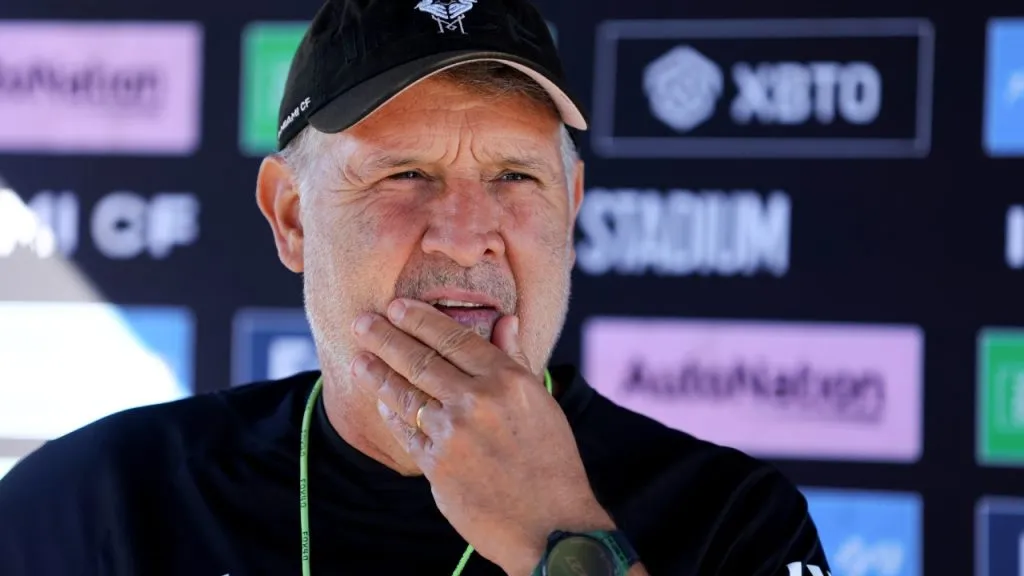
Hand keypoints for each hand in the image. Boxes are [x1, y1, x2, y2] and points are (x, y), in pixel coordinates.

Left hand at [350, 298, 614, 574]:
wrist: (550, 526)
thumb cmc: (552, 461)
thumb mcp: (542, 403)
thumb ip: (516, 358)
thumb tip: (504, 319)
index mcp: (507, 380)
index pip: (453, 338)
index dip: (419, 320)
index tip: (396, 306)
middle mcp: (477, 402)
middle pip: (420, 360)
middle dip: (385, 337)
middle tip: (362, 322)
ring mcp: (453, 435)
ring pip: (405, 394)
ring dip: (377, 374)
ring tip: (359, 359)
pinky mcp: (436, 466)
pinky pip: (406, 432)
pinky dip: (392, 413)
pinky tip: (382, 401)